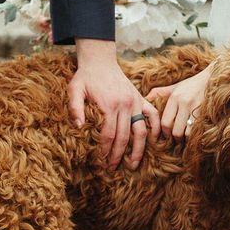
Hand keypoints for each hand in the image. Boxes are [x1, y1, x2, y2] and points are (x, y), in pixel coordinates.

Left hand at [69, 39, 159, 168]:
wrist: (100, 61)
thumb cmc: (85, 77)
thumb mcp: (74, 90)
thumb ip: (75, 108)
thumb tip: (80, 127)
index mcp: (109, 105)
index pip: (109, 134)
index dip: (105, 150)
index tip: (101, 161)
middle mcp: (125, 105)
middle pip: (124, 136)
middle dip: (119, 155)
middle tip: (113, 168)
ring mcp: (135, 102)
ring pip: (140, 131)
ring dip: (138, 149)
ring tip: (133, 164)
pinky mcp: (140, 99)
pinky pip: (152, 115)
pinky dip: (155, 128)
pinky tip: (154, 141)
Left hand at [147, 67, 210, 138]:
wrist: (213, 78)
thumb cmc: (192, 84)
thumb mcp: (175, 87)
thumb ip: (160, 93)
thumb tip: (146, 98)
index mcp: (175, 98)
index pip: (165, 122)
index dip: (165, 133)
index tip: (167, 136)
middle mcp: (185, 103)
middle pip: (176, 130)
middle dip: (175, 138)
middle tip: (176, 140)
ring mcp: (197, 108)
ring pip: (188, 133)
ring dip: (186, 138)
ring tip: (185, 138)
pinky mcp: (207, 112)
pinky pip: (199, 130)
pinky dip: (196, 135)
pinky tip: (195, 134)